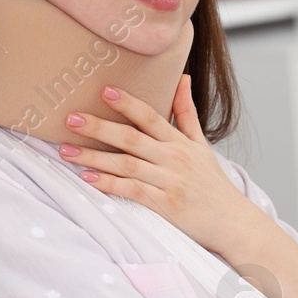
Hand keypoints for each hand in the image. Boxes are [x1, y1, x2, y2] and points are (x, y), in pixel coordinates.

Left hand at [59, 74, 259, 254]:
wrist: (232, 220)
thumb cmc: (212, 182)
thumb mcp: (201, 144)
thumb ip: (187, 112)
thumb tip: (183, 77)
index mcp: (180, 142)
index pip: (150, 116)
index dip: (127, 103)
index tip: (104, 90)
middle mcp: (173, 159)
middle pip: (131, 138)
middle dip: (99, 127)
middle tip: (70, 118)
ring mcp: (169, 182)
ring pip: (126, 165)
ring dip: (94, 157)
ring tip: (65, 150)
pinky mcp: (164, 205)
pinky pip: (132, 191)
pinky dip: (109, 184)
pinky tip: (88, 178)